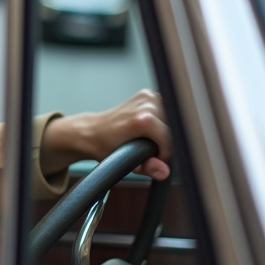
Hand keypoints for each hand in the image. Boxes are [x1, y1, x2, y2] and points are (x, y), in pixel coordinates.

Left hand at [40, 89, 170, 178]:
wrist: (91, 131)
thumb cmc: (105, 147)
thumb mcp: (126, 162)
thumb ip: (148, 167)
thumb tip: (164, 171)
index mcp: (143, 119)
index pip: (170, 139)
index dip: (164, 153)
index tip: (154, 158)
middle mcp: (147, 104)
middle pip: (172, 128)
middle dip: (165, 142)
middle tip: (148, 148)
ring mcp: (148, 96)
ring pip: (171, 119)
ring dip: (165, 131)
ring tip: (147, 138)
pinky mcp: (148, 93)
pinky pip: (166, 111)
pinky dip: (162, 121)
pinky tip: (149, 127)